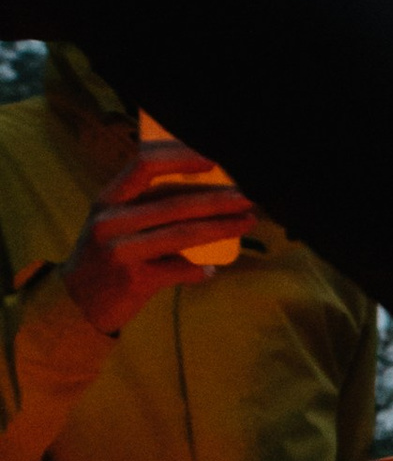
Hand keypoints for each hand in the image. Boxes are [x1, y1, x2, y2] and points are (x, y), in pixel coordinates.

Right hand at [68, 140, 264, 333]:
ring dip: (221, 227)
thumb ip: (146, 205)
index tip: (212, 159)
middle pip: (174, 202)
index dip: (180, 157)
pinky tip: (211, 270)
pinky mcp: (134, 280)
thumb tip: (205, 189)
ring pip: (182, 234)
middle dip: (217, 198)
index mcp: (108, 199)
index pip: (145, 165)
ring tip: (247, 221)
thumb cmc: (106, 254)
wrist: (77, 303)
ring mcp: (121, 250)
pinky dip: (199, 270)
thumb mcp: (114, 222)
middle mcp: (111, 220)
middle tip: (247, 196)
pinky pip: (179, 270)